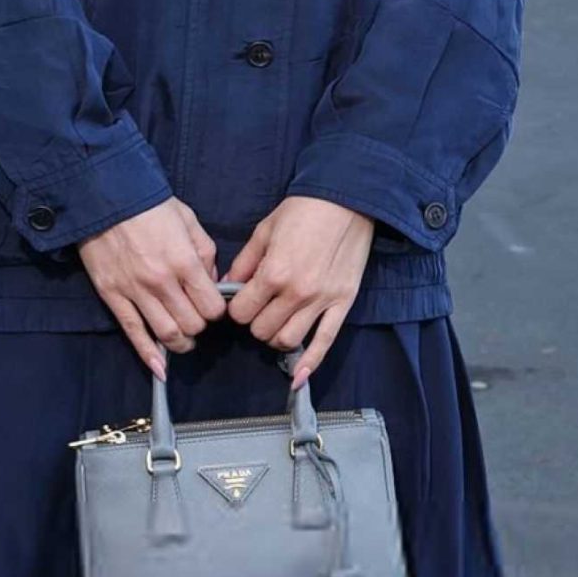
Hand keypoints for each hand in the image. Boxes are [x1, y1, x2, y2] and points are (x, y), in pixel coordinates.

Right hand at [79, 197, 226, 376]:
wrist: (104, 196)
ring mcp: (135, 292)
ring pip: (167, 335)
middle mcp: (162, 282)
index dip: (216, 311)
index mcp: (185, 262)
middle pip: (192, 325)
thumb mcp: (189, 220)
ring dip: (180, 343)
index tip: (213, 306)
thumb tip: (213, 283)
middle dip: (199, 326)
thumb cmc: (149, 205)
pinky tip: (159, 368)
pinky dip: (148, 355)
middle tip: (196, 318)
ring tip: (183, 339)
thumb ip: (205, 253)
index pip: (212, 308)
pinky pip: (133, 332)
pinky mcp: (113, 296)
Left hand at [224, 197, 374, 386]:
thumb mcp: (264, 231)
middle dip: (256, 323)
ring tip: (277, 322)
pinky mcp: (342, 303)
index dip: (237, 310)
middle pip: (262, 331)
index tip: (242, 302)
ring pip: (288, 341)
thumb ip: (244, 262)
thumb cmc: (304, 211)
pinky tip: (298, 377)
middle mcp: (297, 292)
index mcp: (273, 273)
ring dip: (277, 337)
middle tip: (260, 309)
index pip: (241, 314)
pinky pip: (325, 342)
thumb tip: (230, 285)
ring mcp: (322, 301)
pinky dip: (310, 363)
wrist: (347, 199)